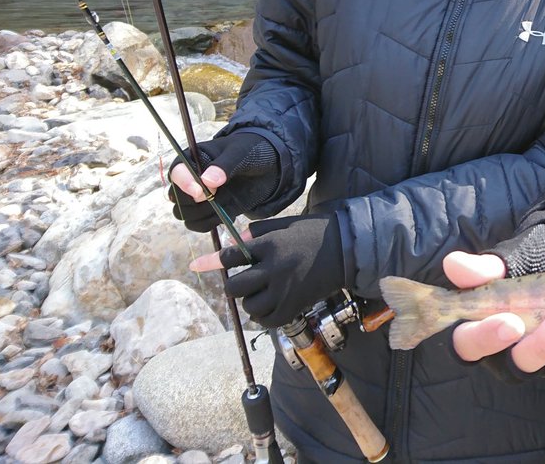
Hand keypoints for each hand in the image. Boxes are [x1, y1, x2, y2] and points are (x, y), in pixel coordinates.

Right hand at [168, 132, 279, 231]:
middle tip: (216, 196)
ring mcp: (197, 197)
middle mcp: (189, 179)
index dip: (185, 184)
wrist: (265, 166)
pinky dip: (210, 223)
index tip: (200, 192)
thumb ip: (224, 165)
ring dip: (204, 214)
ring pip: (185, 214)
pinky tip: (227, 214)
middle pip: (176, 198)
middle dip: (195, 202)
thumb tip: (206, 181)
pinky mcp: (208, 211)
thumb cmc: (249, 152)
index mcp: (192, 159)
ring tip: (225, 203)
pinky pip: (198, 225)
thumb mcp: (240, 152)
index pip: (176, 172)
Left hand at [190, 213, 343, 327]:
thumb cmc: (316, 232)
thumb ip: (259, 232)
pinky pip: (266, 320)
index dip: (212, 261)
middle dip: (234, 284)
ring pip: (249, 305)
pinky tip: (269, 305)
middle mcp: (275, 269)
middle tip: (243, 280)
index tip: (196, 265)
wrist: (348, 250)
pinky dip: (262, 315)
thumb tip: (237, 242)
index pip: (232, 255)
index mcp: (271, 245)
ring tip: (261, 293)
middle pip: (235, 286)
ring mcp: (284, 290)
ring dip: (250, 300)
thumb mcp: (287, 224)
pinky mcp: (294, 307)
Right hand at [445, 251, 544, 373]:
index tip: (510, 322)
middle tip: (540, 327)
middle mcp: (500, 348)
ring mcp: (530, 352)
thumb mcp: (511, 258)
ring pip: (533, 363)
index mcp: (476, 324)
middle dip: (522, 346)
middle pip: (503, 364)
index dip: (484, 337)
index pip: (466, 341)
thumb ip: (486, 267)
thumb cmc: (528, 260)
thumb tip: (453, 264)